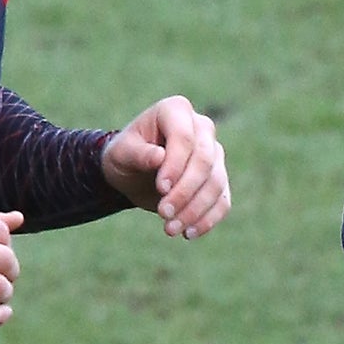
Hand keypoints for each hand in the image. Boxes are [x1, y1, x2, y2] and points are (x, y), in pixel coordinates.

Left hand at [101, 95, 230, 238]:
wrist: (131, 173)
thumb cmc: (124, 156)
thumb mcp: (121, 154)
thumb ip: (138, 154)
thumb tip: (159, 158)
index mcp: (176, 111)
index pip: (185, 138)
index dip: (176, 165)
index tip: (160, 189)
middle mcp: (202, 128)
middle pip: (205, 161)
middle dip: (186, 192)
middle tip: (163, 214)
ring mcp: (214, 153)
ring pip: (216, 183)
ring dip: (195, 210)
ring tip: (170, 229)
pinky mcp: (219, 178)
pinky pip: (222, 200)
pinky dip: (208, 219)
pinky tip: (189, 233)